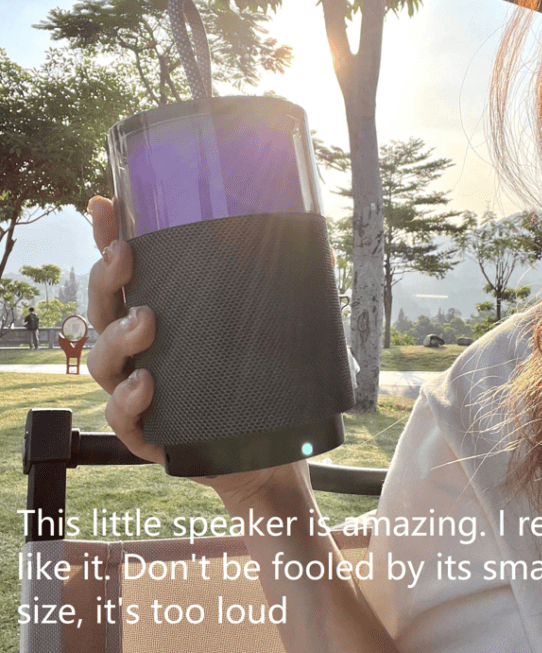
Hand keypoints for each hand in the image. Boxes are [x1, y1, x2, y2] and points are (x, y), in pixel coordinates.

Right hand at [85, 196, 307, 501]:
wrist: (271, 457)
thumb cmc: (265, 388)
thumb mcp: (277, 335)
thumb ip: (289, 295)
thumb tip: (319, 249)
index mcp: (165, 319)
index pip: (128, 275)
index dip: (109, 237)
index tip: (106, 203)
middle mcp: (142, 352)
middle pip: (104, 310)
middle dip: (106, 277)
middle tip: (126, 255)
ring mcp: (139, 393)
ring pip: (103, 362)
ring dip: (117, 338)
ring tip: (147, 322)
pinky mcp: (148, 435)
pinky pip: (122, 420)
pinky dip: (127, 403)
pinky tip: (146, 386)